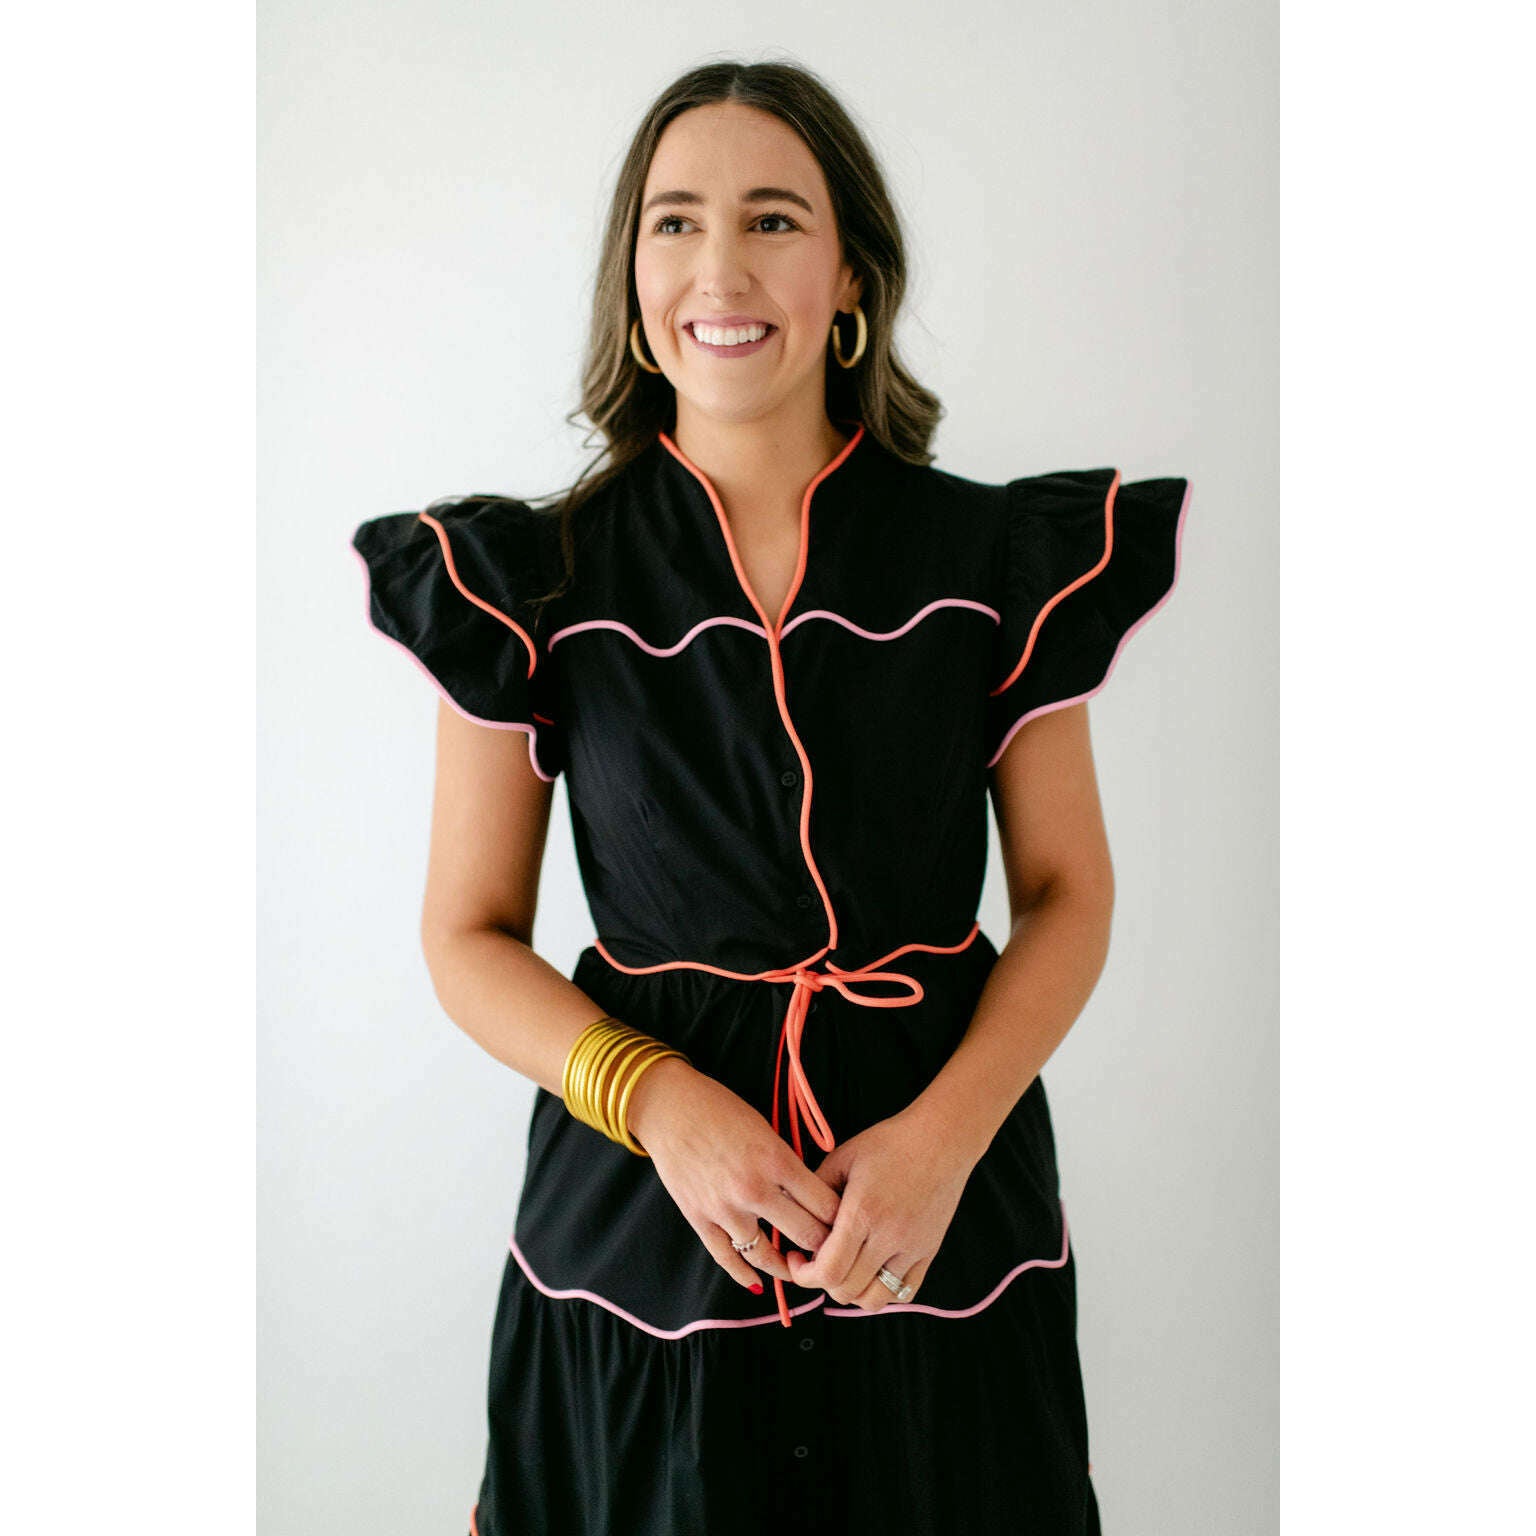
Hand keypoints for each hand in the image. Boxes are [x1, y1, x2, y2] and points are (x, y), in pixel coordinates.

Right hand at [628, 1058, 841, 1293]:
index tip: (847, 1226)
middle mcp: (754, 1189)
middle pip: (805, 1234)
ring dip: (786, 1267)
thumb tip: (808, 1196)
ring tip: (798, 1270)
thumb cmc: (721, 1109)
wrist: (670, 1108)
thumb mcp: (765, 1129)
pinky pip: (726, 1258)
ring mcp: (725, 1208)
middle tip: (830, 1252)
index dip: (842, 1219)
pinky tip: (757, 1283)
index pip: (825, 1205)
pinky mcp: (699, 1218)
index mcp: (777, 1160)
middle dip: (822, 1246)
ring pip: (766, 1255)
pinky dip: (744, 1275)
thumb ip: (786, 1163)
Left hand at [783, 1106, 974, 1310]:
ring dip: (852, 1292)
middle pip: (846, 1290)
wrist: (941, 1139)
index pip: (828, 1271)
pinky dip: (881, 1291)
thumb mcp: (844, 1157)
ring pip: (874, 1299)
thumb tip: (793, 1213)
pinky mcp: (929, 1252)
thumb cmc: (890, 1143)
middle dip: (822, 1282)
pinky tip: (870, 1272)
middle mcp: (889, 1237)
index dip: (804, 1274)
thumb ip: (815, 1188)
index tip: (797, 1258)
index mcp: (862, 1213)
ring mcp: (912, 1248)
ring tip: (844, 1269)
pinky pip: (904, 1292)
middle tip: (816, 1260)